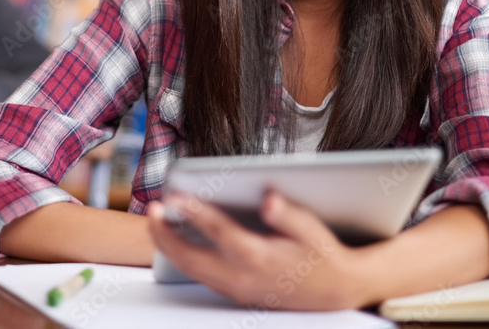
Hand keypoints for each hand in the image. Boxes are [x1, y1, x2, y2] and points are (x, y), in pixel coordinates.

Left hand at [147, 190, 365, 310]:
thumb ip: (286, 213)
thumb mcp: (311, 229)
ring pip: (192, 271)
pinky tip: (175, 242)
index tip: (176, 196)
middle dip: (167, 236)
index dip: (196, 212)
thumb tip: (267, 198)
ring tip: (155, 223)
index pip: (220, 232)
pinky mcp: (237, 293)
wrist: (337, 291)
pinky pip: (201, 277)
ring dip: (169, 248)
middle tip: (152, 210)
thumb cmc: (323, 255)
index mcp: (260, 257)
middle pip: (193, 258)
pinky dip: (183, 259)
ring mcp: (238, 289)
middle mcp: (243, 277)